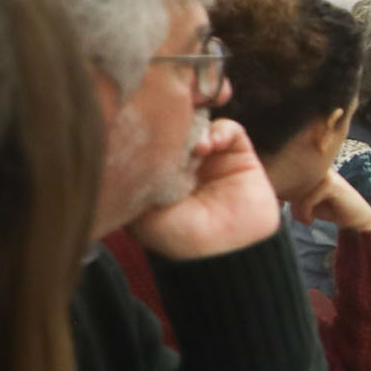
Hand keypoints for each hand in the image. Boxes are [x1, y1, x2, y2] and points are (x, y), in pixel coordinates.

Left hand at [132, 120, 282, 259]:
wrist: (225, 252)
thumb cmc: (178, 238)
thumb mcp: (140, 211)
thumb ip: (134, 176)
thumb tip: (129, 141)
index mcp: (158, 173)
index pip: (151, 137)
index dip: (150, 126)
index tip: (147, 125)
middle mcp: (183, 163)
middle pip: (177, 124)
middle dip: (174, 118)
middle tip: (171, 124)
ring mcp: (212, 159)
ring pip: (202, 122)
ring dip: (196, 125)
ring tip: (196, 146)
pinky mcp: (240, 158)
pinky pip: (230, 130)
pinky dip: (221, 131)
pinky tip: (212, 145)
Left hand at [285, 166, 370, 233]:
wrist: (355, 218)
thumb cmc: (328, 209)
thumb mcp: (305, 200)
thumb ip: (291, 193)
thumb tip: (271, 193)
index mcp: (310, 167)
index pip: (286, 175)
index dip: (279, 191)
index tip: (282, 207)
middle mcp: (317, 167)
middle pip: (289, 182)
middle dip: (286, 201)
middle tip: (294, 215)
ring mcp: (325, 174)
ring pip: (297, 192)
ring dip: (296, 211)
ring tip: (304, 220)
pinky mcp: (331, 185)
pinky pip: (307, 200)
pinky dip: (304, 213)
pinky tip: (309, 221)